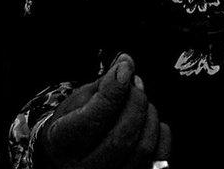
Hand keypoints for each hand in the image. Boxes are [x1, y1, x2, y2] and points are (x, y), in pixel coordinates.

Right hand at [37, 53, 169, 168]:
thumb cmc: (76, 123)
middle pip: (121, 137)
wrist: (72, 153)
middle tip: (136, 84)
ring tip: (141, 102)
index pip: (92, 120)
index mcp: (61, 144)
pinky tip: (150, 121)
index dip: (114, 90)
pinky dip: (161, 134)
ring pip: (142, 149)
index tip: (125, 69)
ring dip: (149, 116)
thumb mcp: (78, 100)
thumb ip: (103, 83)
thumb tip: (125, 65)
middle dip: (136, 102)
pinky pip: (159, 159)